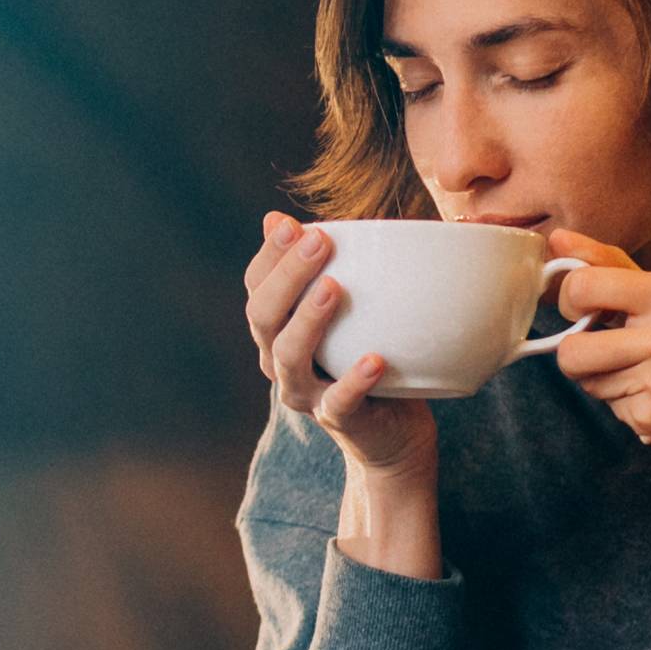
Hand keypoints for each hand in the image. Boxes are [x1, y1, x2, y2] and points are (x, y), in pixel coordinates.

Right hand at [243, 214, 437, 483]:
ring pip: (289, 357)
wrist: (394, 434)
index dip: (269, 255)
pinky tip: (375, 358)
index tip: (291, 223)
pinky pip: (340, 401)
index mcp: (277, 330)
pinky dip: (355, 379)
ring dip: (308, 319)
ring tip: (335, 288)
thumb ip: (329, 269)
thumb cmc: (369, 357)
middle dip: (287, 276)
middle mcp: (279, 361)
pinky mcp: (339, 419)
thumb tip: (282, 215)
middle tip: (318, 241)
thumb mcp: (352, 312)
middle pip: (263, 316)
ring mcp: (306, 394)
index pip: (257, 287)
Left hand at [548, 228, 650, 550]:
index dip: (572, 300)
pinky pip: (605, 403)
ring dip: (602, 380)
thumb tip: (557, 238)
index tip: (589, 310)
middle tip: (610, 350)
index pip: (584, 283)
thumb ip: (615, 267)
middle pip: (572, 343)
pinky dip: (623, 405)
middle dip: (578, 349)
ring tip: (643, 378)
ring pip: (584, 376)